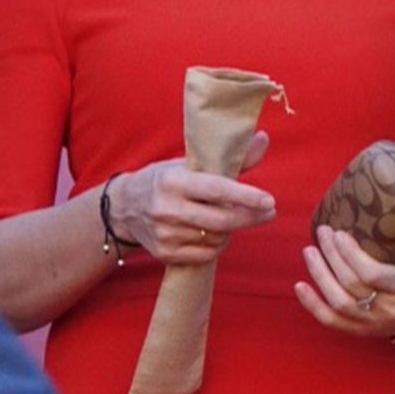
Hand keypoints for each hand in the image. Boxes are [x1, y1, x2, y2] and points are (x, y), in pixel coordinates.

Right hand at [112, 131, 274, 264]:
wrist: (124, 207)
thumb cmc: (167, 179)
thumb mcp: (190, 164)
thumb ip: (230, 158)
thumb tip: (264, 138)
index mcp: (174, 181)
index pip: (216, 190)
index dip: (246, 196)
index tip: (269, 201)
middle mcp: (166, 208)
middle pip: (221, 220)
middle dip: (251, 217)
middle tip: (269, 212)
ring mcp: (164, 234)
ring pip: (217, 238)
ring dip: (231, 230)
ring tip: (229, 218)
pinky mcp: (164, 253)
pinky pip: (206, 255)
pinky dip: (218, 245)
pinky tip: (215, 233)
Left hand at [294, 215, 394, 339]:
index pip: (372, 275)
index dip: (351, 255)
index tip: (340, 233)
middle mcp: (389, 309)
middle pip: (351, 285)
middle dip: (332, 257)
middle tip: (323, 233)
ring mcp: (373, 323)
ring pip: (337, 303)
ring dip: (319, 276)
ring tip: (309, 251)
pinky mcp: (361, 330)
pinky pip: (331, 322)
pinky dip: (312, 305)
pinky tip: (299, 286)